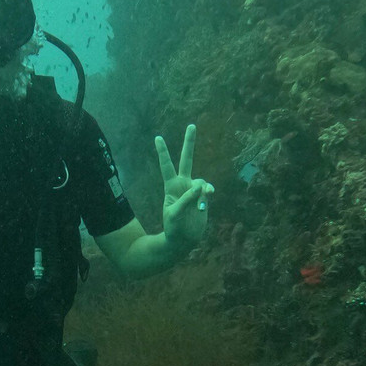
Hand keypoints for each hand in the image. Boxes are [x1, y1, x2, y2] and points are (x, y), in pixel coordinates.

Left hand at [155, 124, 213, 250]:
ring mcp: (194, 191)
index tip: (157, 137)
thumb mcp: (175, 215)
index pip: (166, 166)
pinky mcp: (203, 199)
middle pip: (186, 160)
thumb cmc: (174, 228)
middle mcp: (183, 185)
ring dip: (203, 189)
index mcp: (171, 187)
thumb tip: (200, 186)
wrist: (183, 240)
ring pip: (201, 181)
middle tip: (192, 125)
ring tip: (201, 203)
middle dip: (189, 143)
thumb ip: (187, 199)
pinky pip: (207, 192)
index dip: (163, 152)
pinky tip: (204, 204)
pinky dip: (207, 195)